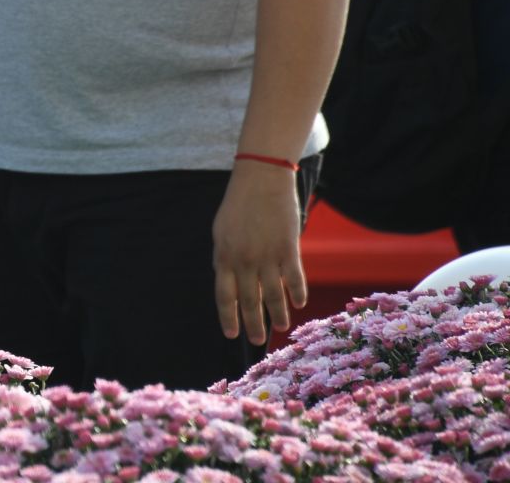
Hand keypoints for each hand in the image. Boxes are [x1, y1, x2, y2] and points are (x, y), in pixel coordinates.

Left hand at [212, 163, 307, 345]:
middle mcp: (244, 260)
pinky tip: (298, 304)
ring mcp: (267, 255)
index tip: (231, 334)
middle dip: (253, 323)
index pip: (224, 296)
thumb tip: (230, 284)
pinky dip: (296, 293)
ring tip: (281, 327)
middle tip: (257, 341)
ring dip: (277, 314)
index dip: (228, 317)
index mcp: (223, 256)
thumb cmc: (239, 205)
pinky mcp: (288, 249)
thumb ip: (225, 258)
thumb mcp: (222, 232)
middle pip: (249, 301)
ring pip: (273, 295)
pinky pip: (294, 278)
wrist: (261, 179)